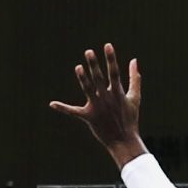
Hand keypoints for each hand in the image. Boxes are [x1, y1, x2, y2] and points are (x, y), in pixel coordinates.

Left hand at [49, 44, 147, 164]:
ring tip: (78, 67)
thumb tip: (134, 60)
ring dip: (83, 78)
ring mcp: (97, 107)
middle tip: (88, 52)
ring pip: (88, 90)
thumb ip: (134, 78)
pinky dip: (63, 108)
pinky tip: (52, 104)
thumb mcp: (135, 97)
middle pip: (99, 79)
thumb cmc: (130, 118)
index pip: (114, 73)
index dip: (111, 59)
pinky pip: (74, 112)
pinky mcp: (89, 117)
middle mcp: (107, 98)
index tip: (107, 45)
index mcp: (118, 93)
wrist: (124, 141)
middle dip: (94, 65)